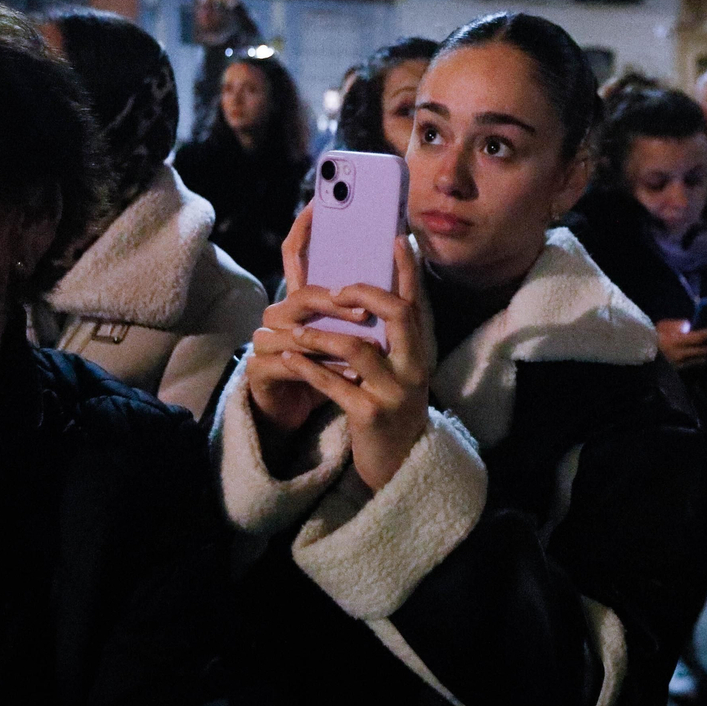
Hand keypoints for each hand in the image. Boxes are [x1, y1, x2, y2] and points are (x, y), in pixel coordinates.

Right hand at [245, 204, 366, 434]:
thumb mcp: (347, 332)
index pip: (294, 254)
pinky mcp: (259, 369)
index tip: (319, 204)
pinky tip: (346, 373)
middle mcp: (278, 314)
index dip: (303, 229)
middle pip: (303, 295)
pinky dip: (321, 369)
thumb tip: (394, 264)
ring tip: (366, 344)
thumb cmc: (325, 367)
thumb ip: (362, 303)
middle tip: (364, 309)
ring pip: (297, 330)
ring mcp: (263, 340)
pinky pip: (291, 364)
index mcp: (299, 299)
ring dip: (334, 339)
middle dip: (336, 300)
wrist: (294, 409)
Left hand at [277, 238, 429, 491]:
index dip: (406, 269)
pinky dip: (309, 370)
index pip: (415, 302)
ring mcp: (394, 393)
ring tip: (297, 332)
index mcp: (418, 353)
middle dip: (366, 294)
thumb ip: (385, 342)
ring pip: (359, 350)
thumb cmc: (388, 412)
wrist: (398, 467)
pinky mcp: (371, 416)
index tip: (395, 238)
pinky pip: (335, 385)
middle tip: (336, 290)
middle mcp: (413, 368)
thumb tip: (363, 304)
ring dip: (323, 335)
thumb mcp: (395, 374)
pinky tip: (289, 360)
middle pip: (399, 315)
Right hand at [657, 320, 706, 368]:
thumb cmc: (652, 336)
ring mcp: (684, 364)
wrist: (642, 354)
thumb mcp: (662, 325)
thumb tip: (690, 326)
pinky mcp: (685, 368)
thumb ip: (677, 325)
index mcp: (676, 342)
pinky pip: (702, 362)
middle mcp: (682, 355)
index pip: (698, 338)